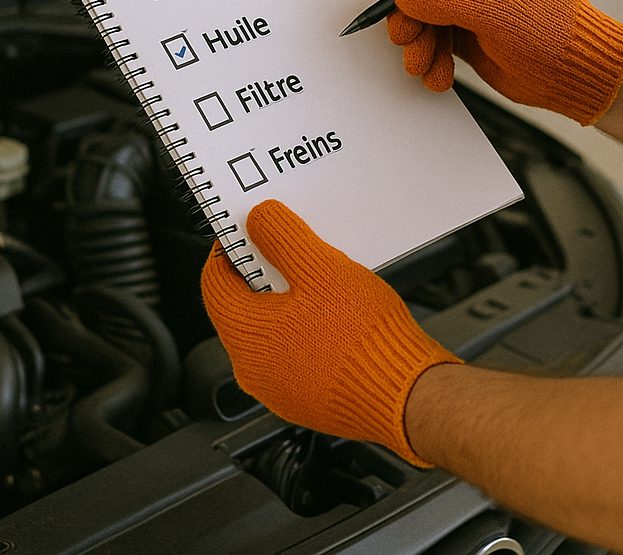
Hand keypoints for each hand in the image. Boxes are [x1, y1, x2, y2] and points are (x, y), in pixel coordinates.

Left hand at [200, 199, 460, 465]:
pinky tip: (334, 314)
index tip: (250, 231)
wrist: (408, 397)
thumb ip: (282, 238)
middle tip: (289, 249)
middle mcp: (253, 370)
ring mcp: (280, 390)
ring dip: (287, 301)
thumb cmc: (364, 340)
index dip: (230, 248)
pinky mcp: (307, 400)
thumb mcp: (321, 268)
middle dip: (263, 273)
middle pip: (242, 307)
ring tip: (320, 279)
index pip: (214, 281)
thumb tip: (257, 221)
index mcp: (245, 337)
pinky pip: (293, 354)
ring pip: (270, 332)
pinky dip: (304, 329)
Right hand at [370, 0, 622, 125]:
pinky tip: (440, 75)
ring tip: (423, 63)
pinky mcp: (461, 24)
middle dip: (406, 8)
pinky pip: (427, 34)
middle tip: (404, 34)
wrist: (576, 77)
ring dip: (415, 40)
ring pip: (418, 7)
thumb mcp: (495, 7)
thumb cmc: (555, 32)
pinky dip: (428, 56)